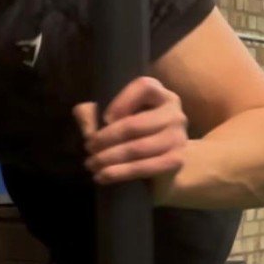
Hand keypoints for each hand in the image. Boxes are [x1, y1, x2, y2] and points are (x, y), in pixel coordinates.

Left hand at [73, 77, 187, 196]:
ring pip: (138, 148)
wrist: (162, 168)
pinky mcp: (176, 161)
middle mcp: (174, 113)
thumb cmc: (134, 137)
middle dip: (106, 138)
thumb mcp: (112, 119)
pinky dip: (120, 173)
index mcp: (161, 95)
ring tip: (91, 165)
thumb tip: (85, 122)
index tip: (104, 119)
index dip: (121, 101)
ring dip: (109, 158)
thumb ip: (94, 114)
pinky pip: (145, 167)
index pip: (144, 87)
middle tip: (88, 148)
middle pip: (136, 123)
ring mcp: (178, 138)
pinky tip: (103, 177)